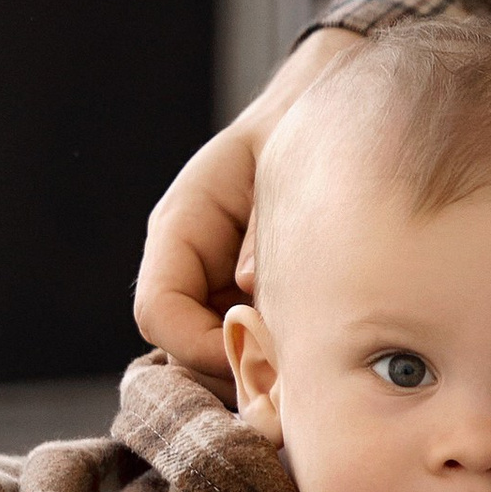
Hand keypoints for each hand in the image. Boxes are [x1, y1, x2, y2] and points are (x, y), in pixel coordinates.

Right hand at [133, 27, 360, 382]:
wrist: (330, 114)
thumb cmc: (303, 136)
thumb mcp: (282, 170)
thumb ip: (262, 231)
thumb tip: (248, 289)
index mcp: (182, 227)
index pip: (159, 312)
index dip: (198, 347)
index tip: (260, 350)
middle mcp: (190, 265)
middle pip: (184, 349)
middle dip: (234, 368)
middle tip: (297, 377)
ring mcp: (217, 287)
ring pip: (217, 357)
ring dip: (259, 367)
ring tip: (316, 362)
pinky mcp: (250, 302)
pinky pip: (250, 346)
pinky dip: (278, 357)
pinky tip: (320, 349)